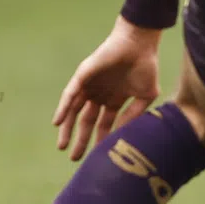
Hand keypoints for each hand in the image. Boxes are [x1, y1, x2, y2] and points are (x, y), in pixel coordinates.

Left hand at [53, 17, 162, 160]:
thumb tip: (121, 134)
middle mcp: (100, 94)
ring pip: (74, 110)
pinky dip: (63, 108)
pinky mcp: (83, 76)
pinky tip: (58, 122)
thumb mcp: (145, 96)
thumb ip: (133, 115)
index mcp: (114, 99)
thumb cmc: (146, 67)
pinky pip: (70, 95)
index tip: (97, 157)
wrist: (140, 44)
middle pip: (86, 121)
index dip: (100, 139)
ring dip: (67, 128)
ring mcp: (90, 85)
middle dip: (81, 140)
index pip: (103, 123)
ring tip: (62, 146)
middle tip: (75, 159)